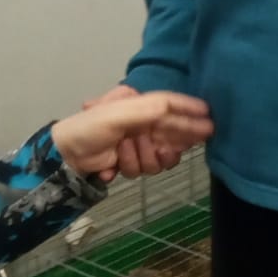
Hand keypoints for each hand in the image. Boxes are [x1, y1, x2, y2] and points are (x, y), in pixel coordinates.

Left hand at [53, 88, 212, 181]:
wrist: (66, 155)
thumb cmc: (90, 127)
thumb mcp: (119, 113)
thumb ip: (150, 109)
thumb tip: (177, 108)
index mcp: (141, 106)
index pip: (172, 107)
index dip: (192, 111)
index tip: (211, 116)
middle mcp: (144, 124)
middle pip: (173, 134)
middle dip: (179, 138)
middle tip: (196, 137)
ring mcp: (139, 145)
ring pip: (160, 157)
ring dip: (141, 157)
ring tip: (123, 150)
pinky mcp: (132, 163)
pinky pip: (145, 170)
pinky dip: (129, 167)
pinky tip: (114, 164)